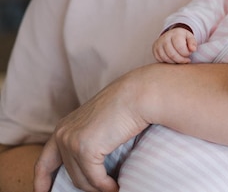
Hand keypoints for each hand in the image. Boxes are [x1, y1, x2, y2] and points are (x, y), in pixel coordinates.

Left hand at [33, 71, 149, 191]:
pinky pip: (96, 179)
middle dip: (86, 186)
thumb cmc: (125, 106)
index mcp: (63, 128)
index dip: (41, 181)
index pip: (43, 162)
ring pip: (82, 180)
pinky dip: (107, 186)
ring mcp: (72, 143)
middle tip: (102, 189)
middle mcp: (62, 135)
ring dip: (98, 188)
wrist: (137, 95)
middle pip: (70, 175)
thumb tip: (89, 169)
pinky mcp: (86, 150)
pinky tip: (116, 186)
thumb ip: (86, 139)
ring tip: (113, 187)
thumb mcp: (97, 123)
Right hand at [152, 26, 196, 62]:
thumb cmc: (183, 38)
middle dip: (181, 60)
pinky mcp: (154, 49)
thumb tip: (193, 49)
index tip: (189, 54)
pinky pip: (160, 60)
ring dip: (175, 62)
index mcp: (175, 33)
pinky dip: (168, 62)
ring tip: (180, 60)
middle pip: (172, 54)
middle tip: (186, 60)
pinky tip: (173, 59)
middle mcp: (165, 37)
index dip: (186, 54)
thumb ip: (192, 43)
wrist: (172, 35)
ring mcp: (158, 43)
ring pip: (166, 58)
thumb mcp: (190, 37)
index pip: (180, 47)